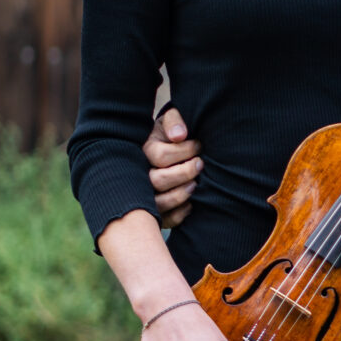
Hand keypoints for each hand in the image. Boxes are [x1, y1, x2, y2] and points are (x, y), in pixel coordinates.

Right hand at [144, 106, 200, 225]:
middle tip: (200, 164)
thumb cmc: (173, 133)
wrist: (173, 148)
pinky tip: (191, 203)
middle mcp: (140, 175)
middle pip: (157, 180)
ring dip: (181, 194)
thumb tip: (180, 135)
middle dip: (184, 173)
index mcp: (143, 151)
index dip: (184, 151)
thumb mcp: (172, 120)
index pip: (160, 156)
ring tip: (195, 184)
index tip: (198, 145)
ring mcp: (146, 194)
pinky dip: (180, 214)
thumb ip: (174, 121)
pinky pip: (165, 220)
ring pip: (159, 203)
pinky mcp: (157, 211)